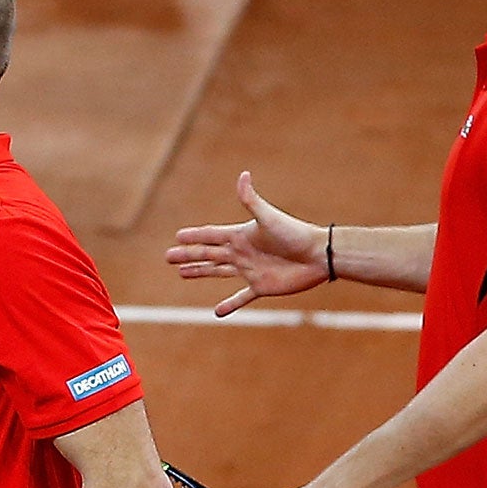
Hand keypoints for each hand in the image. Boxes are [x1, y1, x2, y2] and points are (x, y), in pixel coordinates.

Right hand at [166, 171, 328, 315]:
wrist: (318, 256)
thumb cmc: (295, 234)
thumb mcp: (269, 217)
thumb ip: (251, 200)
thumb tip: (243, 175)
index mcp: (240, 236)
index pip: (210, 236)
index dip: (194, 236)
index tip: (177, 236)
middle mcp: (242, 253)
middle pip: (208, 254)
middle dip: (188, 255)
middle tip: (168, 256)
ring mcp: (250, 270)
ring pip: (218, 272)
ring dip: (200, 272)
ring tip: (183, 274)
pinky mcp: (261, 287)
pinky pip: (241, 297)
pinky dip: (230, 304)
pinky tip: (218, 312)